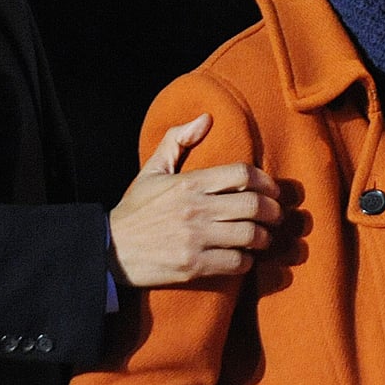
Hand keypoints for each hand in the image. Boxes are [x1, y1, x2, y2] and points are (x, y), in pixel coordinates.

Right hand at [108, 113, 282, 286]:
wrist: (108, 251)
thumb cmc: (135, 210)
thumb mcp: (152, 170)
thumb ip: (177, 140)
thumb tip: (206, 118)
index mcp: (188, 183)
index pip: (241, 174)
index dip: (266, 181)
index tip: (273, 190)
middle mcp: (195, 209)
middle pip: (252, 205)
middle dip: (273, 211)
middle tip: (276, 216)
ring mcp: (195, 239)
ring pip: (249, 235)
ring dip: (264, 238)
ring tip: (264, 238)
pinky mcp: (193, 266)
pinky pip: (236, 263)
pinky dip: (247, 261)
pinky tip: (245, 258)